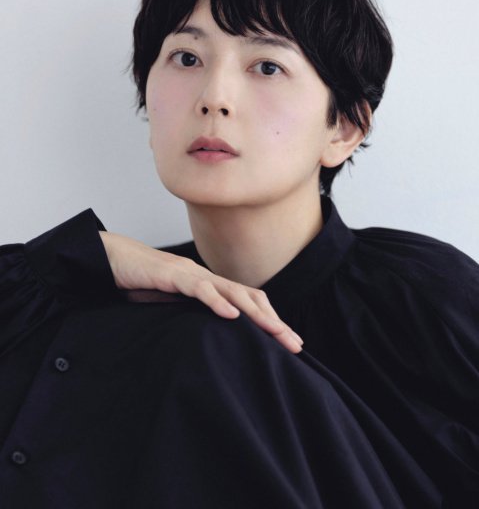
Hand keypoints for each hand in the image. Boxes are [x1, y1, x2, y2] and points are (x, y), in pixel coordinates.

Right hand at [99, 231, 303, 352]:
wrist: (112, 259)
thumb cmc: (140, 282)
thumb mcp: (171, 306)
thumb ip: (191, 317)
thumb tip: (210, 338)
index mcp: (209, 285)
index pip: (247, 301)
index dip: (269, 320)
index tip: (287, 342)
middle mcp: (206, 277)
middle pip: (250, 297)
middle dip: (274, 321)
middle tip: (295, 344)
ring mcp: (191, 274)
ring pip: (232, 291)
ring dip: (256, 313)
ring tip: (276, 332)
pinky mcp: (172, 274)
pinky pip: (199, 288)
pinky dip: (216, 300)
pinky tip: (232, 315)